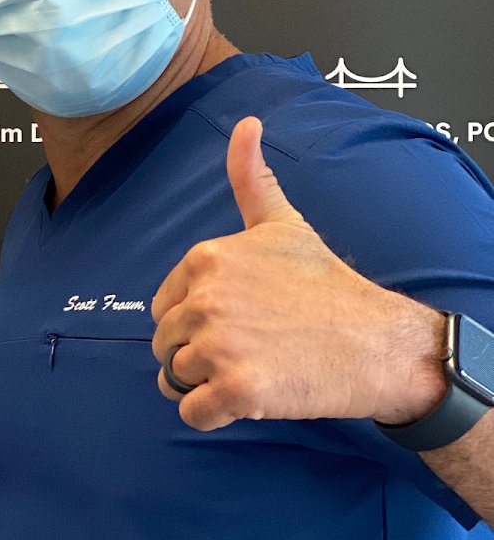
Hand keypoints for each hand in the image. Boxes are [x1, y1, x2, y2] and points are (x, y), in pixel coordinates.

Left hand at [151, 116, 446, 430]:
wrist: (377, 342)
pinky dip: (212, 415)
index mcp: (204, 259)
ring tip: (252, 369)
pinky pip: (191, 413)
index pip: (162, 307)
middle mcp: (204, 298)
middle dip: (196, 354)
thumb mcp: (282, 224)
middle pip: (164, 344)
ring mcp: (219, 345)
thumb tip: (245, 123)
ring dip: (205, 385)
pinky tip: (247, 399)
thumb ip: (251, 179)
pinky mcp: (237, 390)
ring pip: (174, 378)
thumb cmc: (325, 285)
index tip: (237, 320)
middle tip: (248, 349)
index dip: (193, 321)